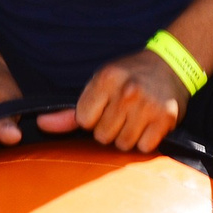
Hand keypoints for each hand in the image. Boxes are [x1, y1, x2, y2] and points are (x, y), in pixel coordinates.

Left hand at [66, 50, 190, 153]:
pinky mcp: (166, 118)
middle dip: (109, 129)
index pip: (84, 120)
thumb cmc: (129, 75)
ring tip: (135, 118)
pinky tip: (148, 124)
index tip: (103, 108)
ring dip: (127, 137)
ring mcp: (147, 105)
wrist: (171, 64)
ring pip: (123, 145)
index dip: (92, 118)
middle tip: (122, 113)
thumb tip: (41, 124)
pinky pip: (144, 147)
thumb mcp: (99, 84)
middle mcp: (127, 91)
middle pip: (102, 136)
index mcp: (106, 79)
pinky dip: (145, 141)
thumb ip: (72, 110)